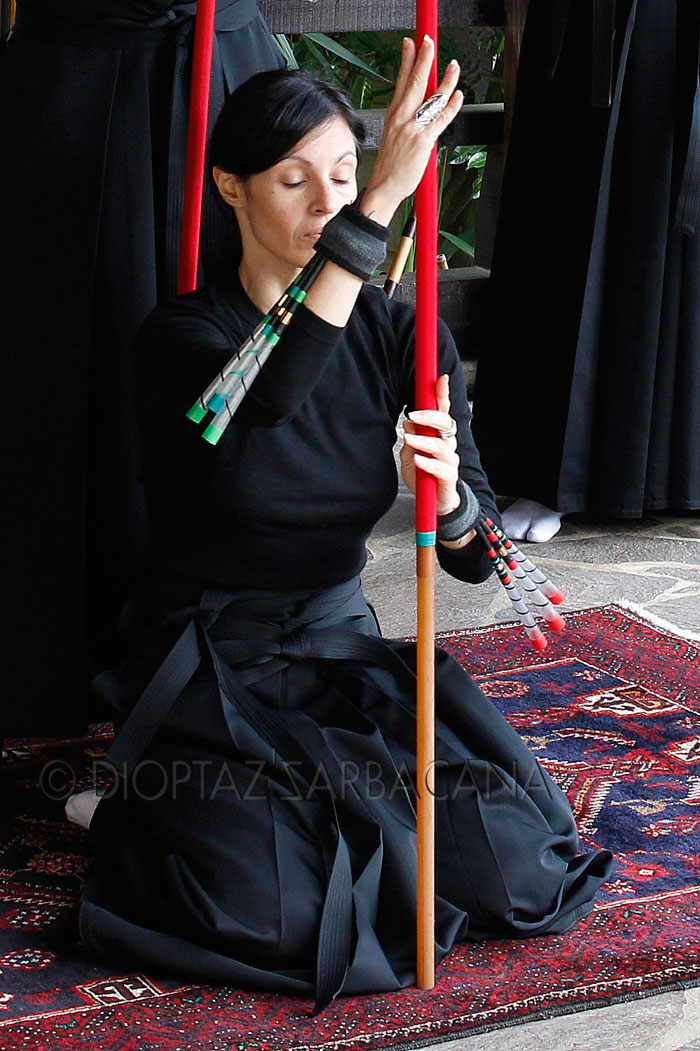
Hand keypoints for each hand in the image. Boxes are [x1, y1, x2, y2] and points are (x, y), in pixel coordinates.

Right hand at [360, 37, 462, 225]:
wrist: (382, 187)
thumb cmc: (389, 167)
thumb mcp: (392, 136)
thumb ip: (405, 120)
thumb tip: (419, 110)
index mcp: (393, 115)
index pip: (400, 80)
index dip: (406, 59)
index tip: (410, 43)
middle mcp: (401, 118)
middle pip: (414, 81)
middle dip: (423, 58)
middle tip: (429, 41)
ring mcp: (412, 128)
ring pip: (431, 97)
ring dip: (445, 80)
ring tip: (453, 67)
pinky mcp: (423, 140)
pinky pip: (440, 119)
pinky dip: (451, 106)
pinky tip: (457, 96)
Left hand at [401, 373, 460, 515]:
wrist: (435, 502)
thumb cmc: (423, 473)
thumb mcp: (410, 453)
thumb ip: (411, 437)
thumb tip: (409, 421)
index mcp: (439, 434)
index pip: (442, 410)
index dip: (442, 394)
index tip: (440, 378)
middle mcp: (447, 444)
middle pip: (445, 423)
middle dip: (431, 415)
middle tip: (413, 413)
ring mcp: (450, 460)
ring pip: (441, 445)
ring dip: (424, 440)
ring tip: (410, 439)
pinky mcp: (448, 477)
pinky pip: (440, 468)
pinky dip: (428, 462)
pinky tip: (418, 460)